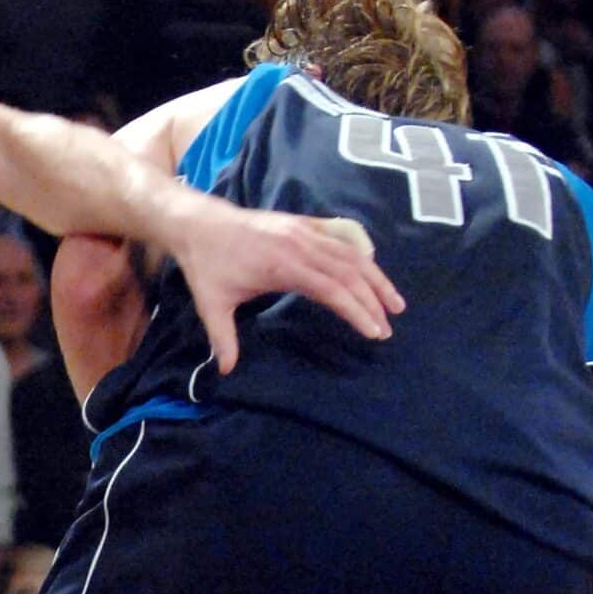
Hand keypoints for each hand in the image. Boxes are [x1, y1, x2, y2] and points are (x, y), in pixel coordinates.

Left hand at [166, 194, 402, 371]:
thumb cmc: (205, 265)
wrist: (198, 223)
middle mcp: (301, 245)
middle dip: (373, 300)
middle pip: (350, 272)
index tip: (374, 331)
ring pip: (351, 253)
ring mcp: (304, 231)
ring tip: (394, 302)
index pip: (333, 289)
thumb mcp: (210, 304)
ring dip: (376, 277)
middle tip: (388, 327)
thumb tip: (226, 370)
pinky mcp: (303, 224)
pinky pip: (340, 236)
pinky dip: (360, 252)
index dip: (357, 311)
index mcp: (283, 265)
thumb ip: (222, 338)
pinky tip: (372, 269)